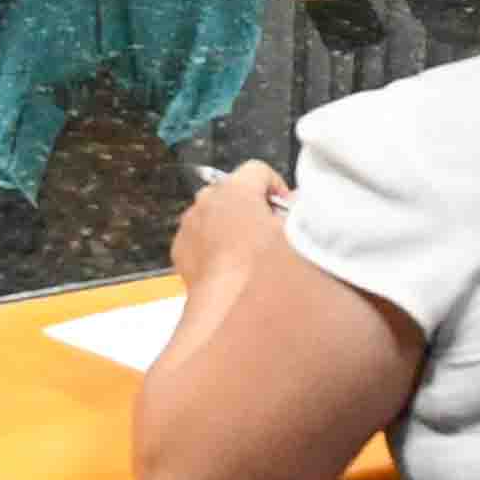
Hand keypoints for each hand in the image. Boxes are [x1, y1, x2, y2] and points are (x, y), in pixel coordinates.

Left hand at [170, 158, 292, 284]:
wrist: (230, 310)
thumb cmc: (263, 271)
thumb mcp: (295, 234)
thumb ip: (299, 210)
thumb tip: (296, 204)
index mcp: (234, 189)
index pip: (258, 170)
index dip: (277, 188)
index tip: (287, 209)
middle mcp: (206, 201)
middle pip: (234, 191)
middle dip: (253, 207)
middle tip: (273, 232)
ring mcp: (189, 226)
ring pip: (214, 215)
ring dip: (232, 227)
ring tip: (252, 255)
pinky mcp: (180, 252)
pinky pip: (200, 238)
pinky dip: (213, 247)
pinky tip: (231, 268)